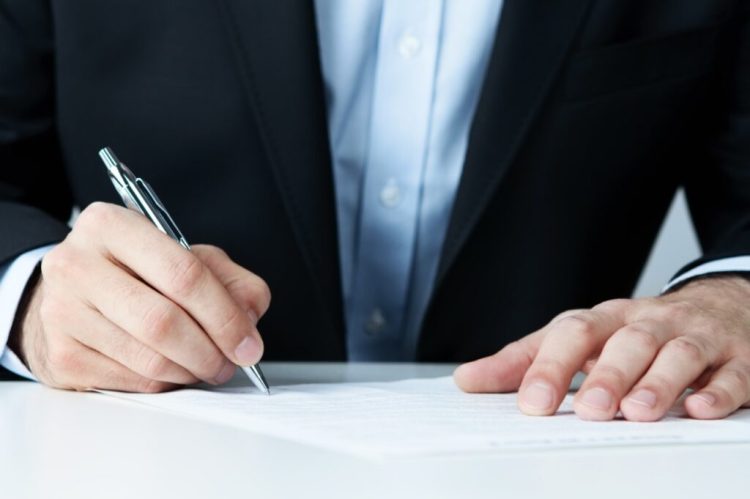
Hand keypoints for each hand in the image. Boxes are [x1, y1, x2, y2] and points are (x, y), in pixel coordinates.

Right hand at [10, 202, 270, 391]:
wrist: (69, 294)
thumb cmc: (135, 273)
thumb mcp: (186, 257)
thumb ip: (229, 279)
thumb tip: (248, 318)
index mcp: (111, 225)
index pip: (183, 273)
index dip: (225, 315)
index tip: (248, 343)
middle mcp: (77, 264)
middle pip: (163, 321)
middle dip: (210, 351)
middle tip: (231, 362)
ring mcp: (62, 312)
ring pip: (149, 359)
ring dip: (191, 371)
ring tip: (206, 366)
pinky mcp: (61, 356)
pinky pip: (132, 381)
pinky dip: (165, 383)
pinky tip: (171, 369)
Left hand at [454, 275, 749, 420]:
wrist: (719, 306)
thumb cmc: (638, 332)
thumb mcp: (582, 341)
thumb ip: (527, 361)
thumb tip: (467, 379)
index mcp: (605, 321)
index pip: (571, 334)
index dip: (549, 367)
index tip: (530, 404)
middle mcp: (646, 323)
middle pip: (624, 341)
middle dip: (605, 376)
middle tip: (587, 410)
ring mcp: (694, 336)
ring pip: (676, 353)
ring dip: (657, 382)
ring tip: (636, 413)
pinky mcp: (738, 355)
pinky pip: (734, 370)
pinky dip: (720, 390)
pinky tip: (702, 410)